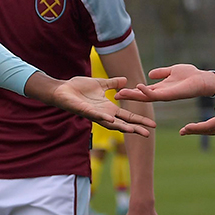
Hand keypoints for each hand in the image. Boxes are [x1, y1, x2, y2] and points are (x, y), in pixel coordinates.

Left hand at [37, 75, 154, 135]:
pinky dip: (103, 118)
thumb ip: (113, 84)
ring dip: (121, 127)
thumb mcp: (100, 84)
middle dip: (135, 129)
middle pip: (123, 123)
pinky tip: (111, 120)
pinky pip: (95, 116)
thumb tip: (126, 80)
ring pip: (110, 123)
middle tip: (148, 134)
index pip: (127, 116)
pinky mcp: (84, 110)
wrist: (62, 89)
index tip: (153, 124)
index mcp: (108, 108)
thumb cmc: (78, 88)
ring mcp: (94, 114)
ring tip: (133, 131)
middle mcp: (104, 114)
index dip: (139, 120)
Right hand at [114, 64, 214, 102]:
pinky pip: (156, 94)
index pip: (142, 91)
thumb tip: (150, 74)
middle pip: (141, 96)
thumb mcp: (172, 71)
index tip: (118, 90)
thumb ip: (161, 73)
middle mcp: (161, 93)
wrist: (203, 79)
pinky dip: (147, 91)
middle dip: (128, 96)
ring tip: (122, 93)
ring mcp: (165, 95)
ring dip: (134, 95)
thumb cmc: (190, 75)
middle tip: (115, 95)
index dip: (131, 91)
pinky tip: (139, 87)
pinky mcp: (170, 95)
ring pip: (146, 97)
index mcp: (160, 88)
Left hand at [181, 89, 214, 135]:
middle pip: (209, 131)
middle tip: (182, 132)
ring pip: (214, 131)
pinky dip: (211, 129)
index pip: (208, 126)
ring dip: (202, 131)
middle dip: (195, 131)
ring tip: (191, 130)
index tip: (184, 129)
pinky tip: (208, 127)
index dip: (195, 128)